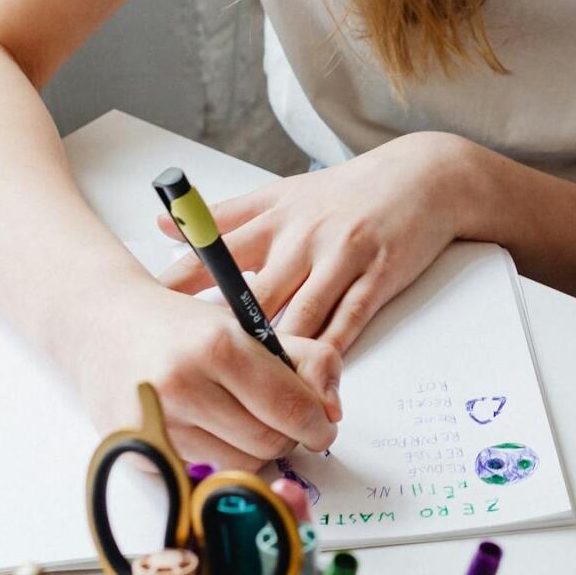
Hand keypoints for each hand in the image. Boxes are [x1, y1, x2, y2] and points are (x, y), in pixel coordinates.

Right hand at [75, 275, 342, 473]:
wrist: (104, 326)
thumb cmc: (182, 328)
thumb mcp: (248, 325)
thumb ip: (305, 360)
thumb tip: (331, 412)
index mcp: (216, 346)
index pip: (289, 408)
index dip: (317, 424)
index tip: (323, 426)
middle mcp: (180, 387)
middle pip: (267, 443)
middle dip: (286, 436)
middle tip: (280, 419)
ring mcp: (154, 424)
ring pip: (237, 466)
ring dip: (251, 450)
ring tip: (237, 419)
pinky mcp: (137, 453)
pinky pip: (201, 475)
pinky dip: (215, 460)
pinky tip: (205, 429)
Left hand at [155, 133, 475, 355]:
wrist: (424, 176)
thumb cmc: (346, 192)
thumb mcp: (281, 193)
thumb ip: (224, 217)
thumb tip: (160, 226)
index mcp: (273, 219)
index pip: (214, 255)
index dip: (180, 288)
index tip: (151, 318)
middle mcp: (301, 238)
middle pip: (253, 296)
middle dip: (225, 338)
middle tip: (197, 374)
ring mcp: (340, 257)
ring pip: (300, 317)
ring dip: (278, 359)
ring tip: (253, 397)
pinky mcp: (377, 276)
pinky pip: (348, 322)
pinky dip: (328, 354)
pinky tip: (312, 383)